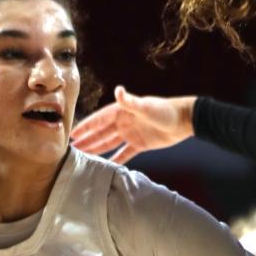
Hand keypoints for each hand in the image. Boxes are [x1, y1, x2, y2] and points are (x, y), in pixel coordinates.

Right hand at [71, 86, 195, 164]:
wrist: (183, 121)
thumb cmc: (165, 111)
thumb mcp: (146, 106)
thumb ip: (130, 101)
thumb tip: (118, 89)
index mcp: (122, 112)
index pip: (99, 120)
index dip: (86, 127)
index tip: (72, 133)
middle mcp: (124, 122)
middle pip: (101, 133)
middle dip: (87, 140)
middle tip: (72, 149)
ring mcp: (131, 134)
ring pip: (110, 143)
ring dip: (97, 149)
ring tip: (83, 156)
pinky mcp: (140, 144)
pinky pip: (124, 153)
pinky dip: (116, 159)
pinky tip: (106, 165)